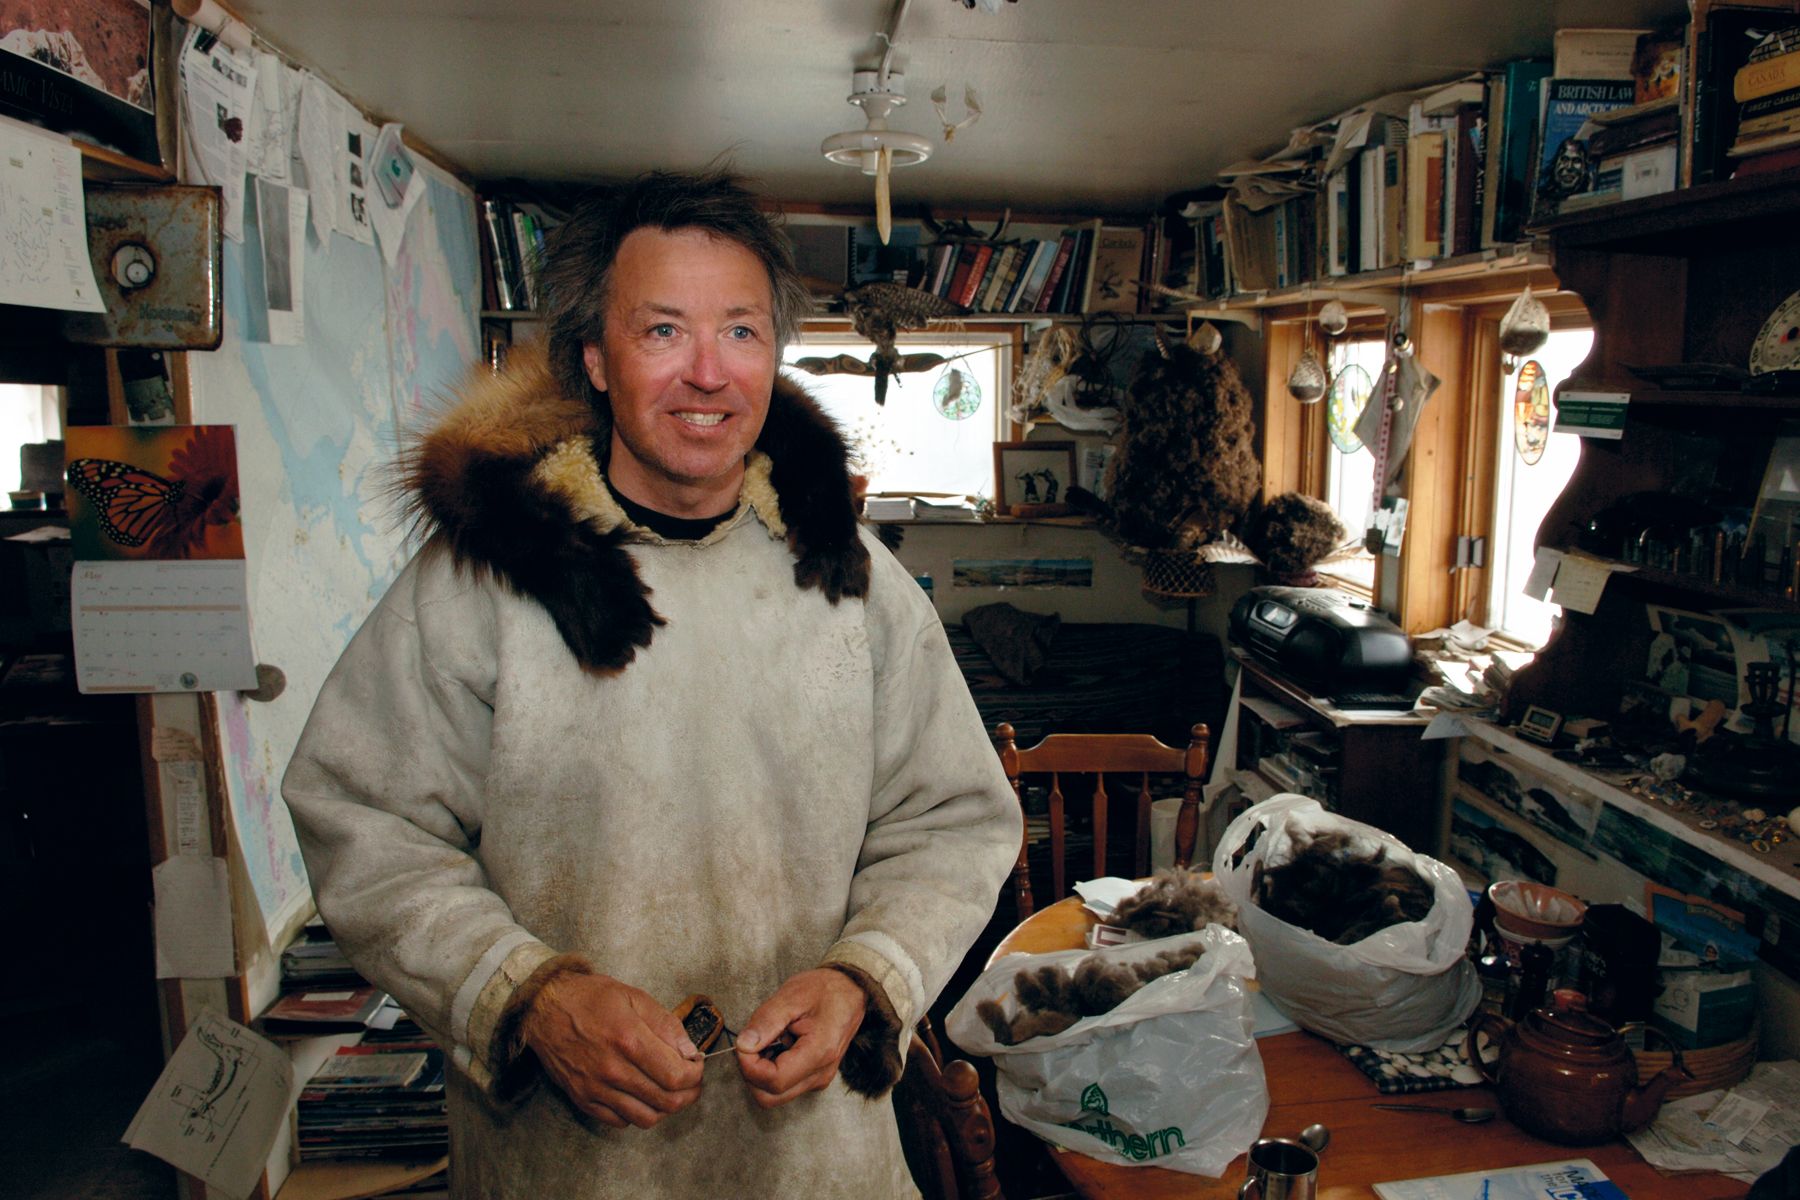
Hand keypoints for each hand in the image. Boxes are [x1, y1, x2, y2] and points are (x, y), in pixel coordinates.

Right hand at [520, 972, 704, 1128]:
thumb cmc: (589, 997)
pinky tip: (640, 1095)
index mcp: (629, 1040)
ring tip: (669, 1091)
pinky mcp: (582, 1099)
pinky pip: (618, 1122)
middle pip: (666, 1102)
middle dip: (688, 1094)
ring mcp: (596, 1088)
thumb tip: (690, 1051)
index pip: (676, 1076)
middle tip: (691, 1082)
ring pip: (645, 1118)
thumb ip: (665, 1025)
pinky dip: (636, 1114)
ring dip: (665, 1109)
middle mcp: (613, 1070)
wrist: (544, 1007)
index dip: (695, 1076)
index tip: (697, 1066)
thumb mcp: (633, 997)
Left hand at [734, 968, 867, 1108]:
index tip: (745, 1043)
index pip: (773, 1081)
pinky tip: (778, 1045)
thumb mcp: (791, 997)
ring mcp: (818, 1079)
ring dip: (761, 1072)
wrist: (852, 991)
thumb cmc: (825, 990)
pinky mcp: (814, 1077)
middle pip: (770, 1096)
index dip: (750, 1065)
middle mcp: (820, 1074)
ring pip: (774, 1095)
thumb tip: (743, 1046)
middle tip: (753, 1042)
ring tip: (769, 1040)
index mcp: (819, 1053)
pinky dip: (771, 1070)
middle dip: (751, 1073)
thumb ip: (765, 1022)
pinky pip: (784, 1086)